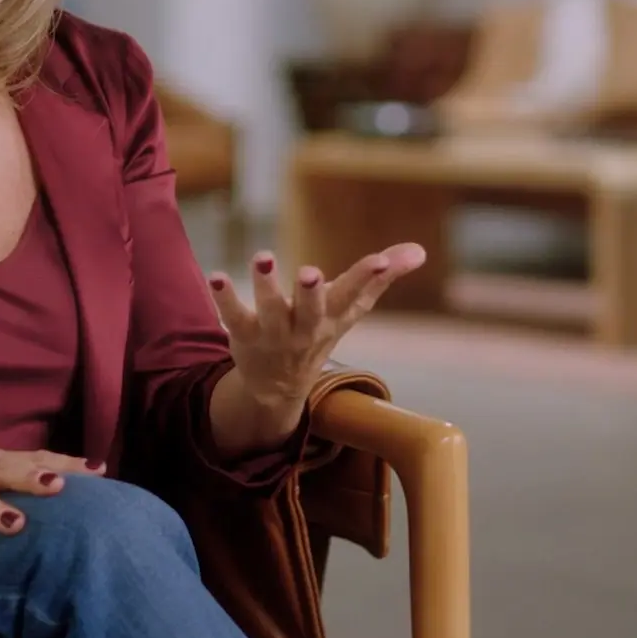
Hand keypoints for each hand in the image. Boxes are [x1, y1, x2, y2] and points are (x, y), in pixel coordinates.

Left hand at [209, 244, 426, 408]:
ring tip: (262, 256)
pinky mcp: (244, 335)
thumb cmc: (318, 332)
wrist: (278, 387)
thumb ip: (380, 278)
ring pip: (271, 311)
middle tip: (311, 272)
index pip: (354, 296)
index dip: (369, 277)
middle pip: (312, 310)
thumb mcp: (350, 309)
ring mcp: (274, 334)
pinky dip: (225, 298)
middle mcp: (305, 328)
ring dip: (267, 285)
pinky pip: (233, 317)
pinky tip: (217, 276)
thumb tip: (420, 250)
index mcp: (333, 317)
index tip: (381, 259)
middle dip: (312, 292)